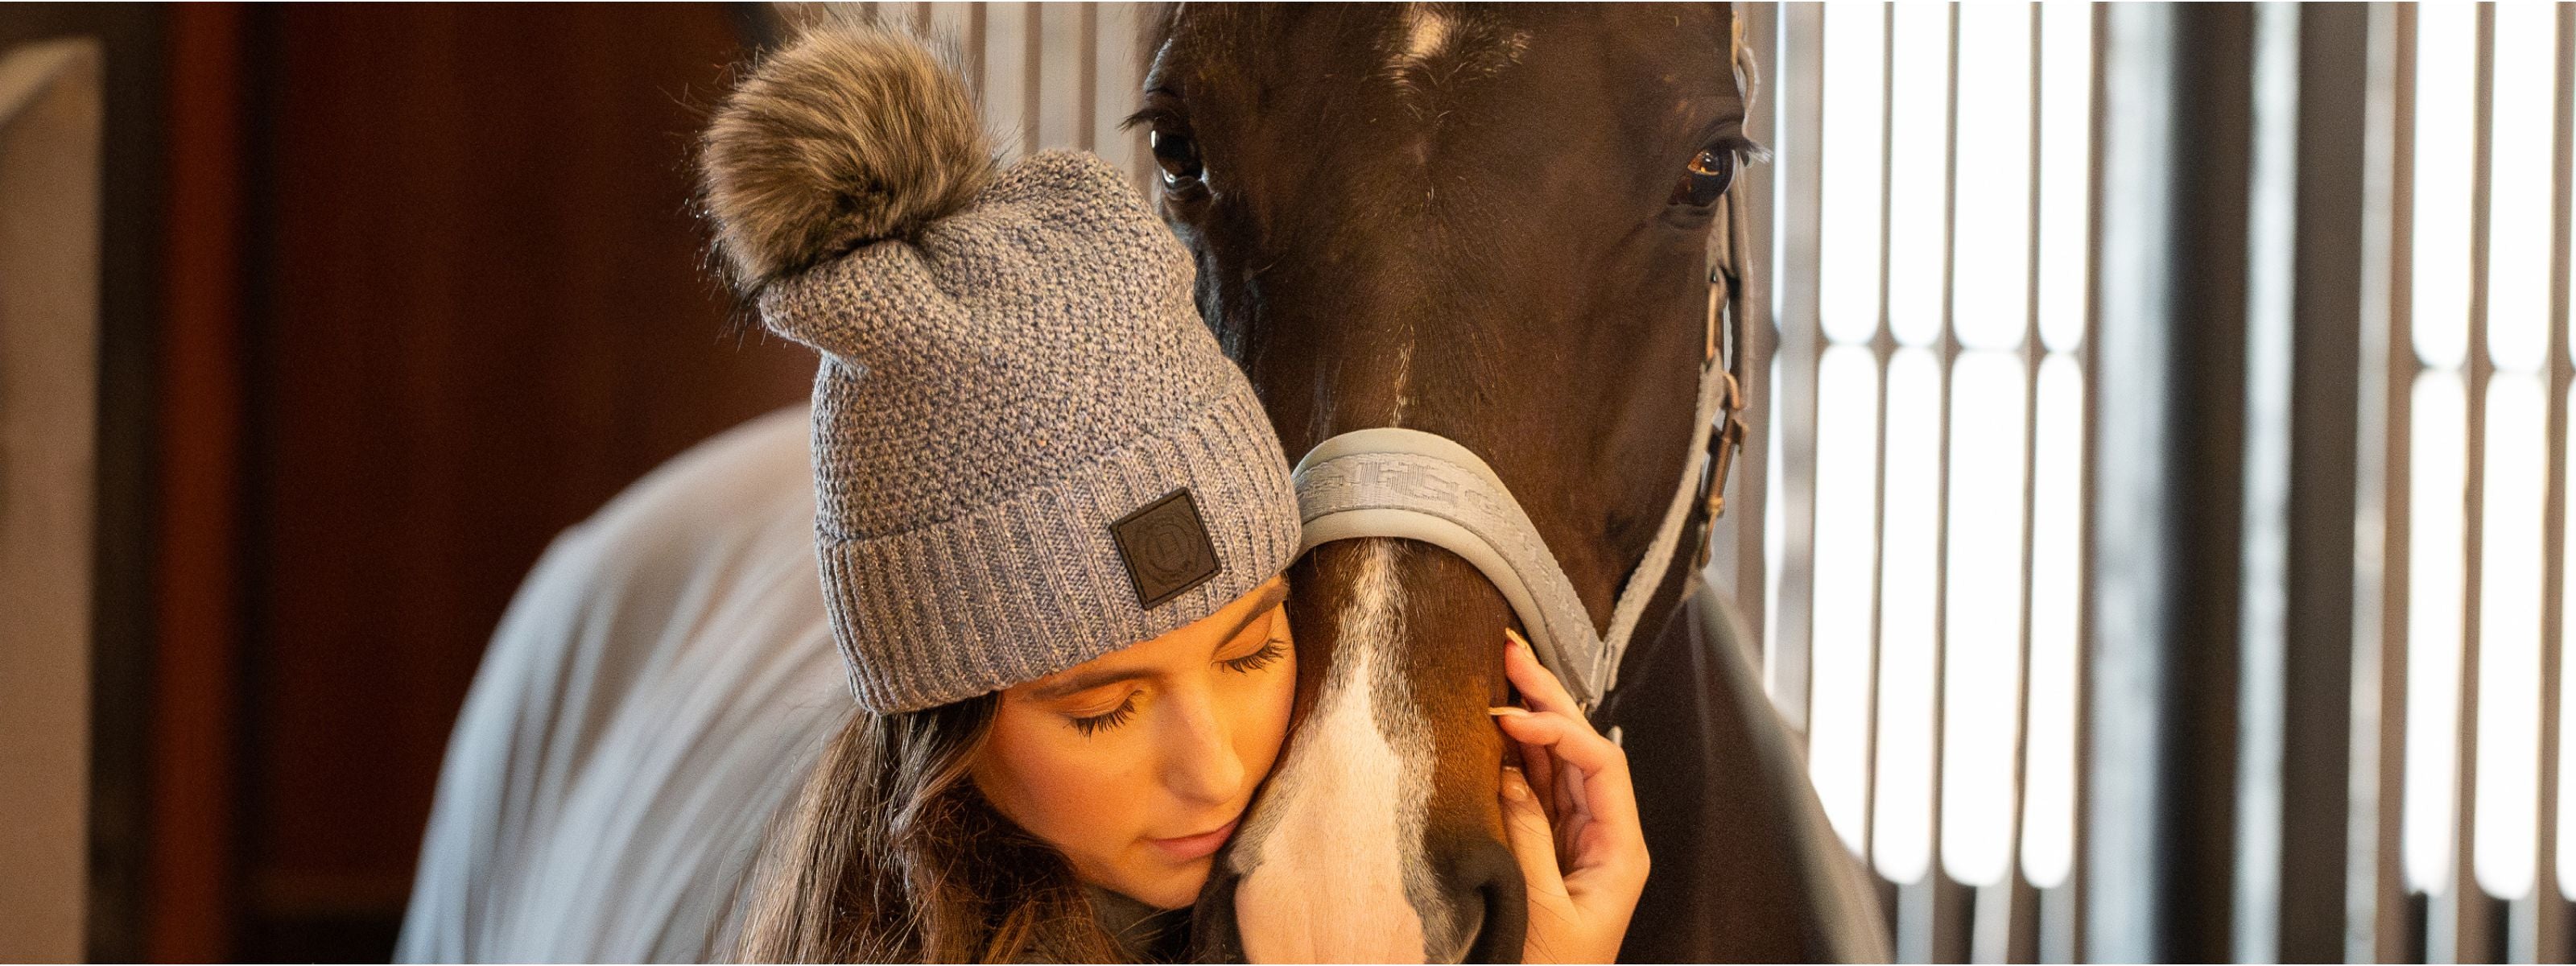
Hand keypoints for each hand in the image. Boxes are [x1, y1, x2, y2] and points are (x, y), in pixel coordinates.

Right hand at [1491, 628, 1648, 963]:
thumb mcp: (1542, 907)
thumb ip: (1528, 837)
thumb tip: (1510, 773)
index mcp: (1620, 850)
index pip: (1601, 763)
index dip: (1561, 729)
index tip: (1516, 713)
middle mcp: (1602, 837)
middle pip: (1580, 750)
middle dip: (1549, 698)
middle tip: (1513, 651)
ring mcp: (1573, 841)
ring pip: (1554, 763)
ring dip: (1529, 716)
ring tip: (1502, 670)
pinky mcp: (1544, 850)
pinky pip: (1531, 790)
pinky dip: (1512, 755)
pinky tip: (1496, 726)